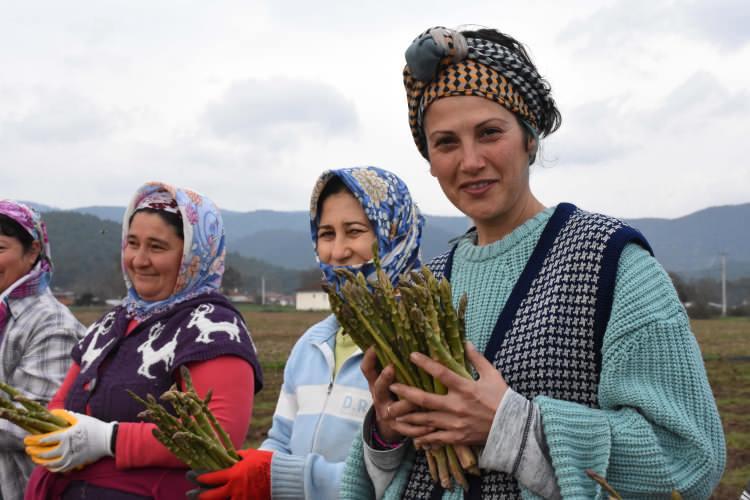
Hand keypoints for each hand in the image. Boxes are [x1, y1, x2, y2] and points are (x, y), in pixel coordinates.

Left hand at [24, 410, 115, 472]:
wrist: (107, 440)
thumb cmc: (94, 427)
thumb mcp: (80, 418)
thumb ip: (65, 415)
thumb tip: (53, 412)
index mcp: (67, 436)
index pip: (45, 439)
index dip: (34, 440)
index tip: (27, 439)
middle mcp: (67, 448)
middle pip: (44, 453)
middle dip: (33, 451)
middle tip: (28, 449)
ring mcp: (71, 457)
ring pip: (50, 463)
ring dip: (40, 461)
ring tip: (35, 458)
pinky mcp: (75, 464)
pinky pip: (59, 469)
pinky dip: (50, 468)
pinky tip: (47, 465)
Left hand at [192, 448, 272, 499]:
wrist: (284, 477)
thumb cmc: (268, 462)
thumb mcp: (251, 455)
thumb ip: (238, 457)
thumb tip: (230, 455)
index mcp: (234, 474)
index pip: (211, 477)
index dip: (199, 477)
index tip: (192, 475)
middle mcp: (234, 489)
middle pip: (211, 496)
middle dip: (199, 495)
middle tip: (190, 494)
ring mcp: (242, 499)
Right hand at [361, 347, 424, 442]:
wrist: (392, 422)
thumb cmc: (397, 392)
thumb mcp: (392, 379)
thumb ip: (399, 366)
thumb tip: (409, 339)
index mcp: (376, 384)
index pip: (367, 370)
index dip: (369, 359)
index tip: (374, 346)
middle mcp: (379, 398)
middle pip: (378, 388)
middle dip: (384, 378)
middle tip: (391, 368)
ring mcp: (386, 414)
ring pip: (395, 409)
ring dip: (406, 404)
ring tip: (420, 401)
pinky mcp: (397, 428)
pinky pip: (407, 430)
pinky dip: (419, 429)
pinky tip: (431, 426)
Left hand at [391, 342, 506, 447]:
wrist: (514, 428)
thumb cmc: (503, 399)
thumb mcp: (492, 375)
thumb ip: (477, 359)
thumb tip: (466, 342)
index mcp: (466, 388)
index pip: (441, 373)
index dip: (425, 363)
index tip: (411, 355)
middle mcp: (457, 406)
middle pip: (425, 399)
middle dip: (406, 393)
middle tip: (391, 387)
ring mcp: (456, 423)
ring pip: (426, 420)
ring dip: (408, 416)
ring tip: (392, 412)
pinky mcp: (458, 437)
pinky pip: (436, 438)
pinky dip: (423, 438)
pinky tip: (412, 436)